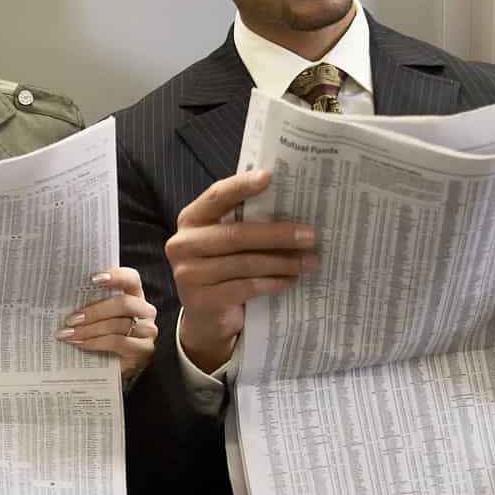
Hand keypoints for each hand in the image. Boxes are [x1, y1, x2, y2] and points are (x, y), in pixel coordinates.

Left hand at [57, 268, 157, 377]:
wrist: (117, 365)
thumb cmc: (106, 335)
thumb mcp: (100, 317)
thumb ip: (92, 305)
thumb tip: (65, 300)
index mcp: (135, 295)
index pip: (131, 278)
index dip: (115, 276)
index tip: (92, 279)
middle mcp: (145, 310)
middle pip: (123, 304)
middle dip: (94, 311)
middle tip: (70, 319)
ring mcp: (147, 331)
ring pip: (116, 325)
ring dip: (88, 330)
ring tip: (68, 334)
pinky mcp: (144, 350)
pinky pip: (117, 343)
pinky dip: (95, 343)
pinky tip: (79, 344)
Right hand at [165, 169, 318, 370]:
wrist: (206, 317)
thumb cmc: (223, 269)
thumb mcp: (228, 242)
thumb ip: (245, 222)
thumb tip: (292, 205)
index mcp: (191, 219)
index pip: (217, 196)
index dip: (242, 186)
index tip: (270, 177)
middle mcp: (183, 244)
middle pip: (236, 234)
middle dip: (278, 234)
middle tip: (311, 236)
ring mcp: (189, 274)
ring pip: (245, 263)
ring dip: (283, 262)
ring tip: (310, 262)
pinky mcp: (202, 301)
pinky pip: (246, 287)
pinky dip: (273, 283)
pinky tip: (291, 281)